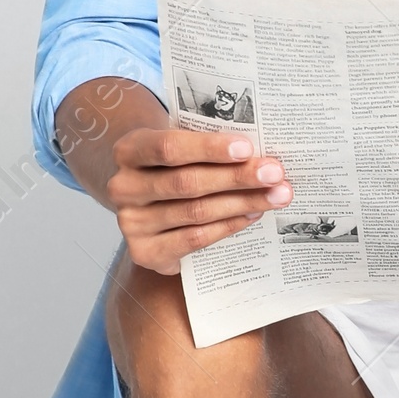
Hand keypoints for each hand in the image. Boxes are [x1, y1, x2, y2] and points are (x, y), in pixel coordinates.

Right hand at [106, 126, 293, 273]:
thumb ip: (207, 146)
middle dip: (237, 177)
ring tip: (275, 195)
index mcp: (128, 150)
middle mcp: (122, 187)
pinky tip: (251, 215)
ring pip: (195, 213)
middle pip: (187, 183)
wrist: (146, 199)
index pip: (168, 147)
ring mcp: (131, 223)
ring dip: (241, 203)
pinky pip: (194, 239)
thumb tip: (260, 156)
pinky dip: (227, 226)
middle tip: (275, 174)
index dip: (209, 148)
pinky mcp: (144, 252)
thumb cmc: (173, 165)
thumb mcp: (180, 145)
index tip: (248, 148)